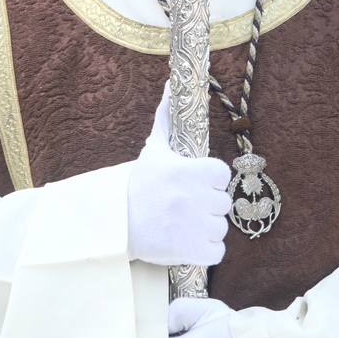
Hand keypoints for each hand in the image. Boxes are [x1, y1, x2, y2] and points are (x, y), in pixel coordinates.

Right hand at [127, 83, 230, 266]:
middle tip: (185, 206)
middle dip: (207, 206)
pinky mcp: (193, 252)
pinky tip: (187, 242)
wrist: (115, 224)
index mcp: (190, 172)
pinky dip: (206, 251)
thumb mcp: (153, 149)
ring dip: (206, 229)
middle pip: (223, 203)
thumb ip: (166, 118)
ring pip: (220, 228)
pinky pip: (217, 252)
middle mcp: (195, 199)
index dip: (210, 181)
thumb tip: (172, 85)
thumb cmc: (138, 185)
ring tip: (184, 225)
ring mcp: (195, 227)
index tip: (194, 184)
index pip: (222, 175)